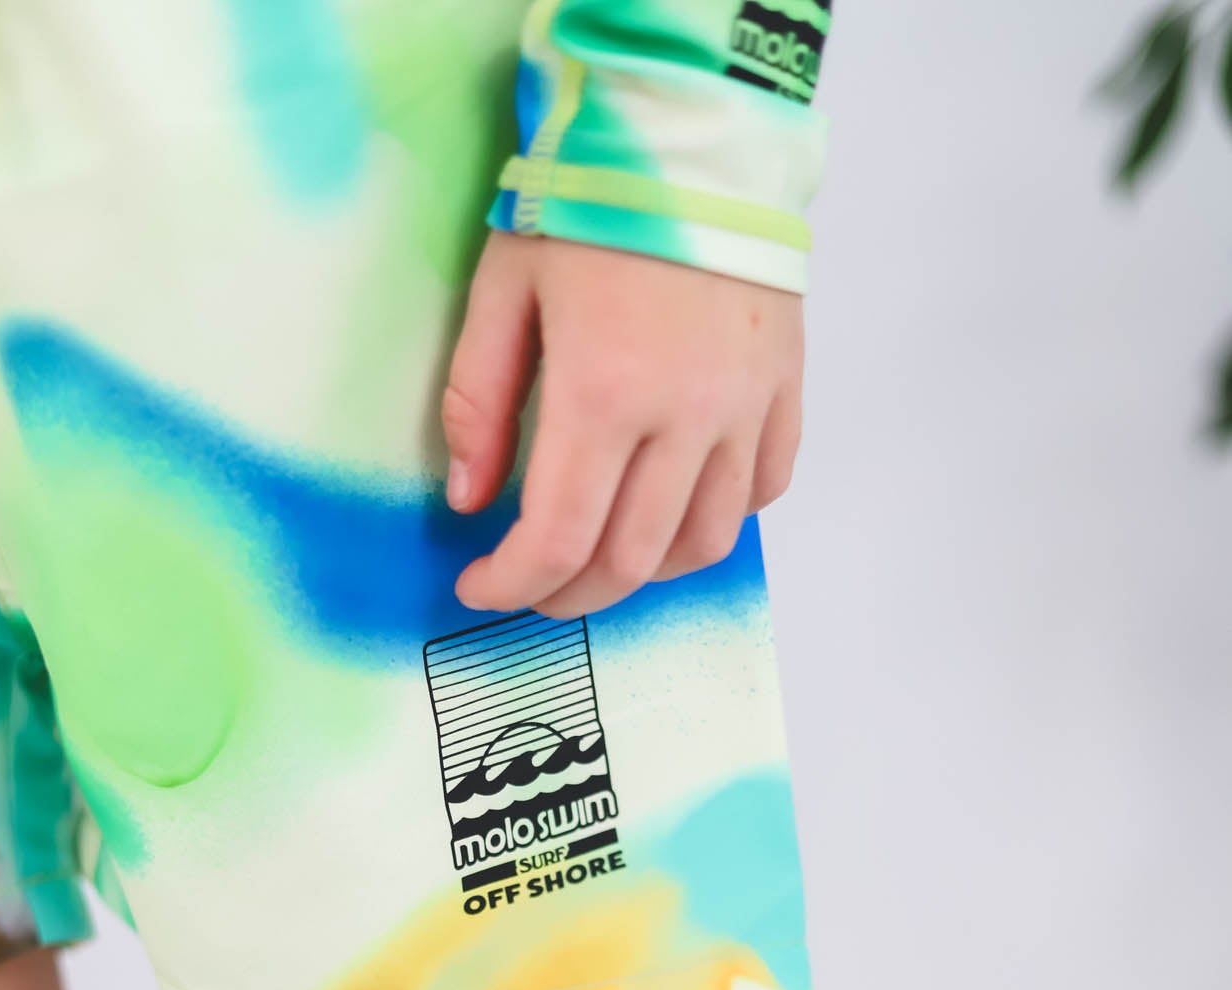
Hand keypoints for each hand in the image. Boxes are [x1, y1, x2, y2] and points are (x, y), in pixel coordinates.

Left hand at [444, 232, 804, 619]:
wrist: (696, 133)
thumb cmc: (593, 202)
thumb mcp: (505, 288)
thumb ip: (479, 400)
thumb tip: (470, 498)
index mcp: (603, 393)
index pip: (557, 539)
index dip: (512, 585)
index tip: (480, 586)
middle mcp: (683, 418)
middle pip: (629, 561)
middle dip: (569, 593)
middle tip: (533, 586)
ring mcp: (743, 410)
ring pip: (702, 544)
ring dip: (644, 572)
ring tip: (602, 557)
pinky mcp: (784, 392)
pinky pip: (761, 492)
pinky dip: (715, 520)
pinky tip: (674, 507)